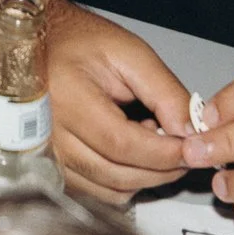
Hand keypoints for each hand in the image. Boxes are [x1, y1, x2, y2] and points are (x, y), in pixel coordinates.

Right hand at [30, 0, 192, 202]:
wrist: (39, 44)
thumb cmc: (81, 42)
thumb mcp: (130, 53)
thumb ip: (164, 91)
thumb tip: (191, 131)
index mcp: (67, 98)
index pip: (122, 145)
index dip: (164, 153)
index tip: (193, 148)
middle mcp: (49, 135)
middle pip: (118, 175)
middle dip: (162, 169)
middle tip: (185, 147)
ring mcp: (48, 156)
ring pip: (110, 190)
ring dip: (145, 176)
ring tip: (152, 139)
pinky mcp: (52, 168)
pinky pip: (97, 192)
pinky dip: (124, 180)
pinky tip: (130, 151)